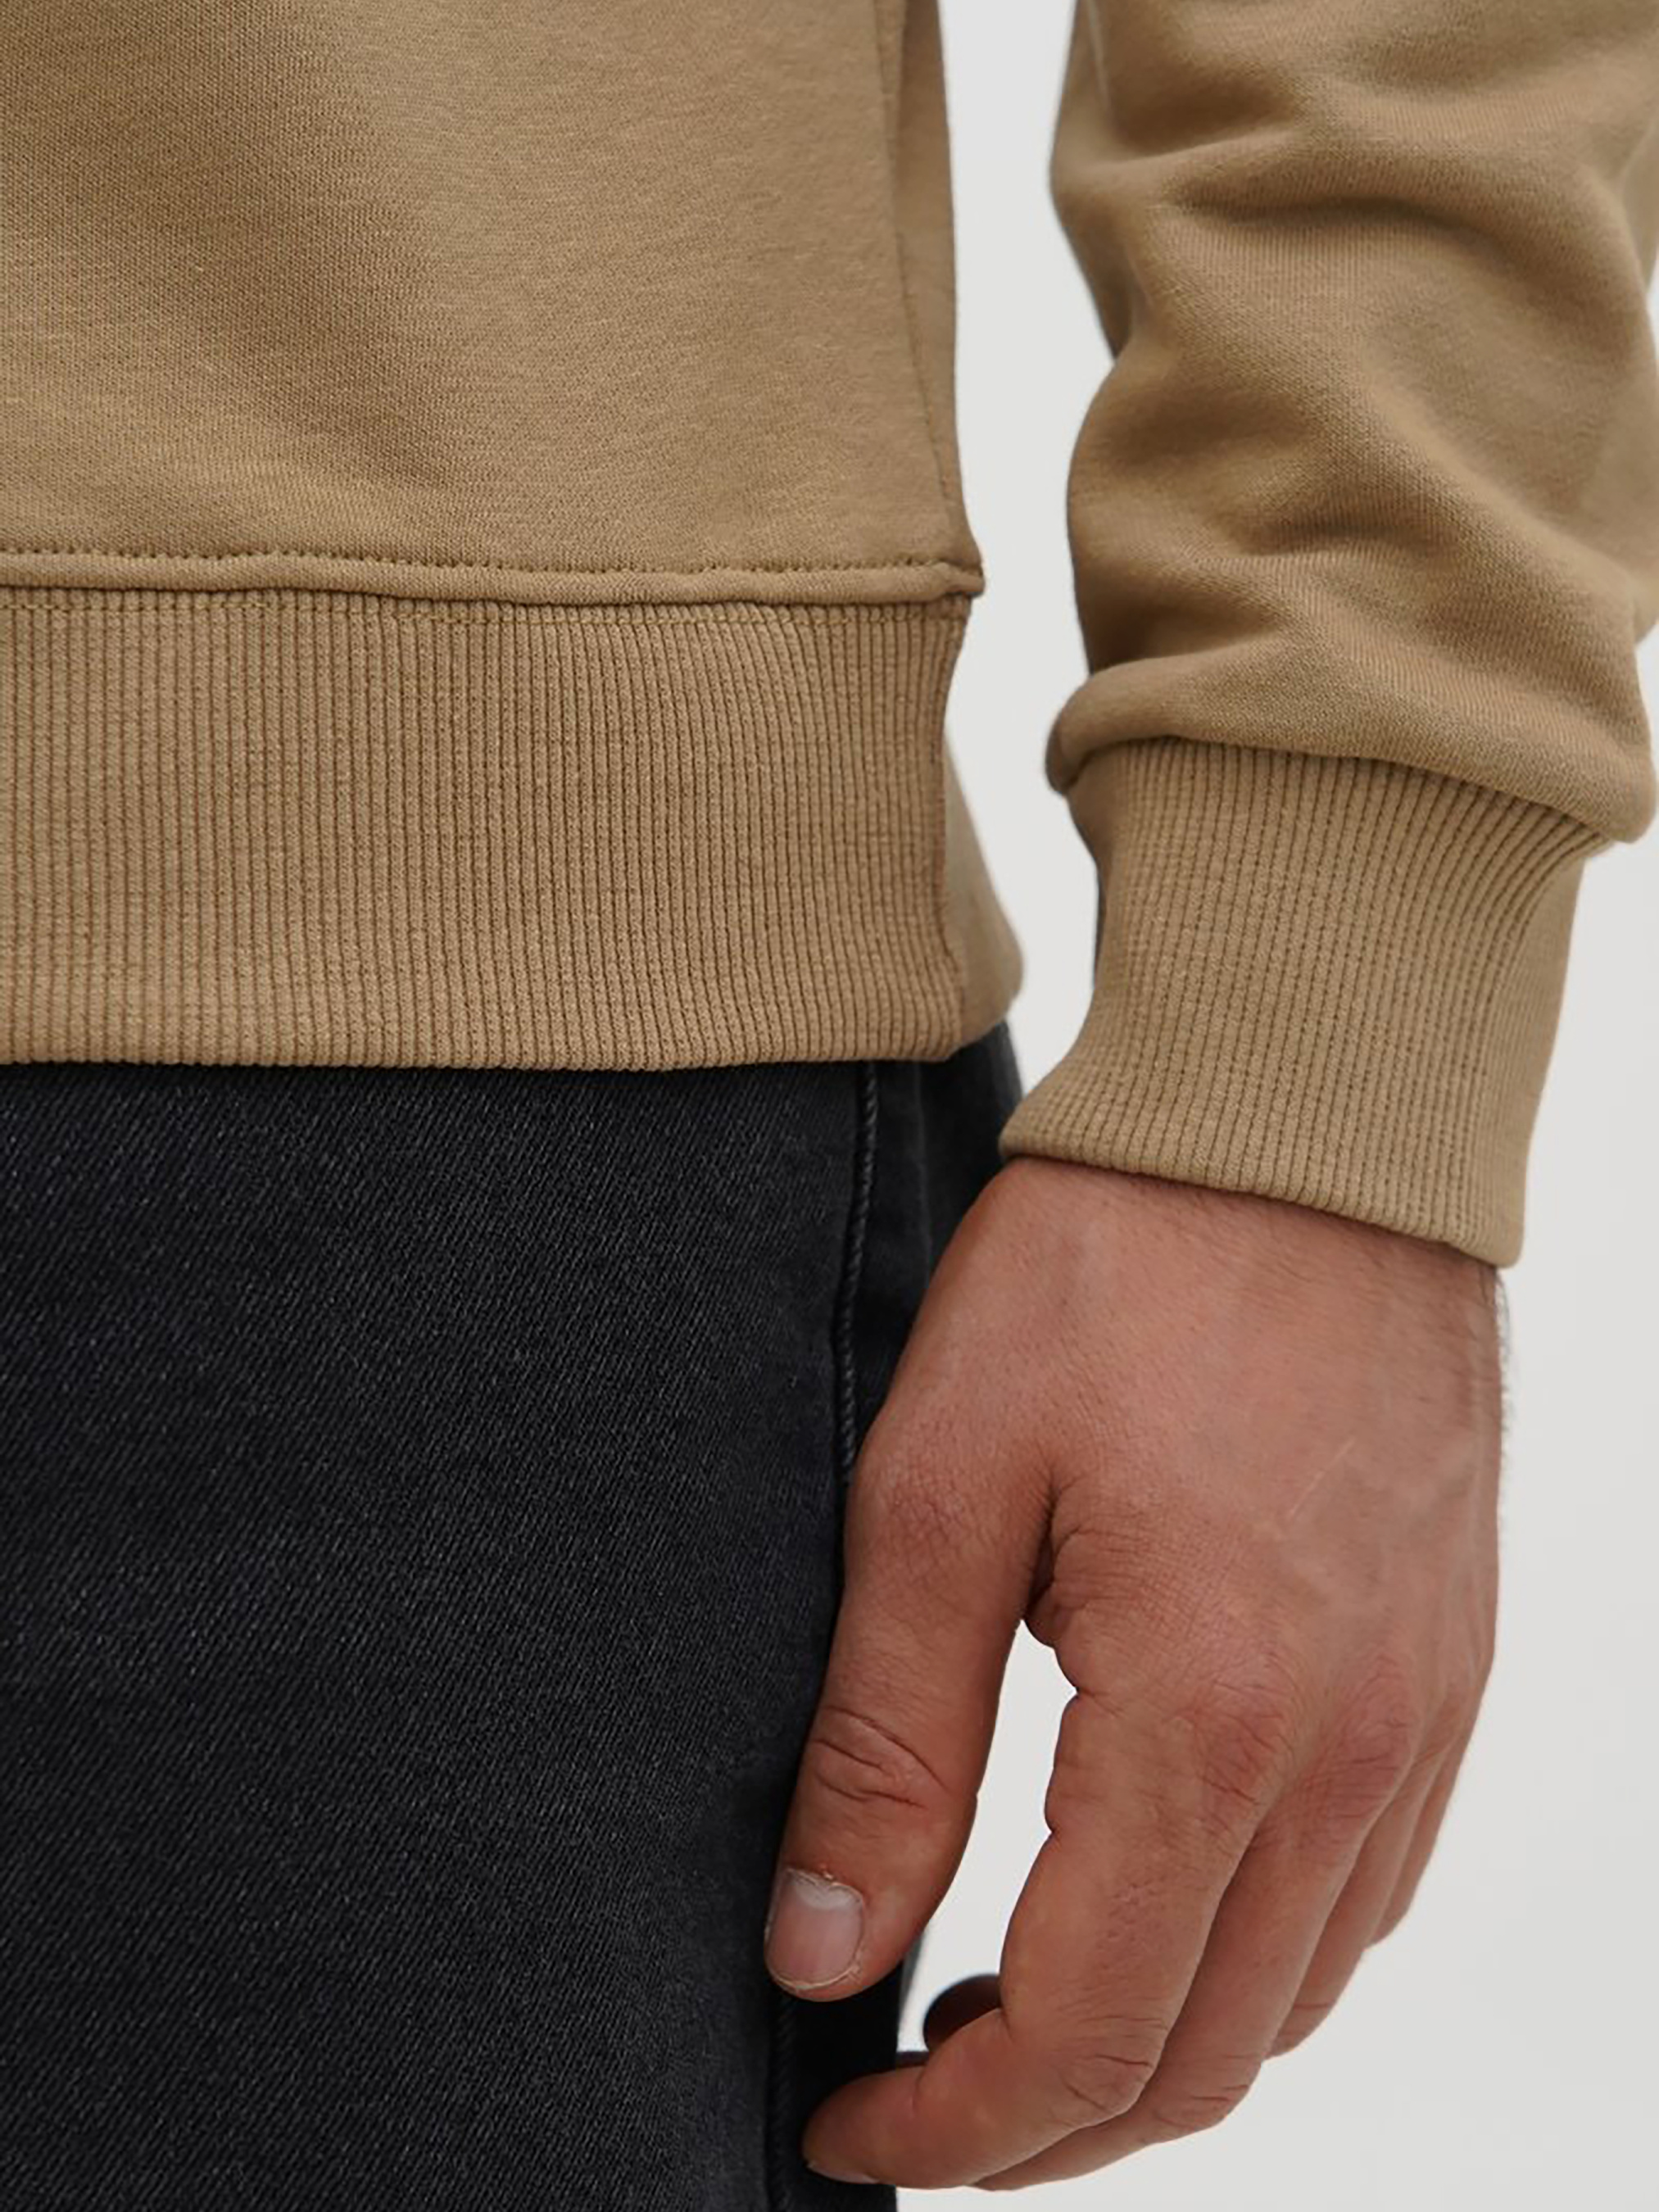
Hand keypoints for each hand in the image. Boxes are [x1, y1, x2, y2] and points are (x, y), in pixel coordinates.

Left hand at [763, 1157, 1500, 2188]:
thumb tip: (823, 1954)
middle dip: (1045, 2127)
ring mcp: (1417, 1715)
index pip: (1084, 2033)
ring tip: (1011, 2015)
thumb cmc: (1110, 1273)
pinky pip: (1366, 1890)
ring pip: (1298, 1995)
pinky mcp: (1442, 1664)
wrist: (1298, 1128)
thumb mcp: (941, 1490)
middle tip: (912, 2096)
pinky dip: (1256, 1958)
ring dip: (1154, 2052)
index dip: (953, 2130)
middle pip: (1204, 2053)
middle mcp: (1347, 1754)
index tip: (846, 2123)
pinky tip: (1158, 1904)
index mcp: (1210, 1721)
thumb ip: (887, 1742)